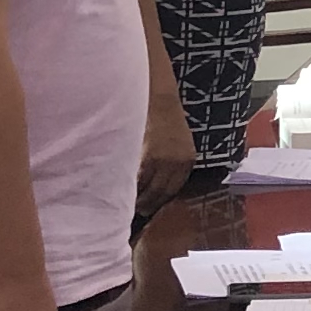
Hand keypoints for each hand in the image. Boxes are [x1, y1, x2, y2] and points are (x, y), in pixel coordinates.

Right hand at [136, 86, 197, 225]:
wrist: (158, 98)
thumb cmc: (164, 119)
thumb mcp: (177, 143)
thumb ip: (171, 163)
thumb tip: (156, 184)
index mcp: (188, 161)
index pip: (173, 190)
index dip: (160, 201)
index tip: (150, 209)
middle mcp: (178, 164)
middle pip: (161, 193)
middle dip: (149, 204)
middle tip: (137, 212)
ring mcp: (163, 161)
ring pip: (148, 188)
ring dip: (137, 198)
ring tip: (127, 204)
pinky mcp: (148, 156)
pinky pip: (137, 178)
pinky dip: (130, 186)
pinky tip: (122, 190)